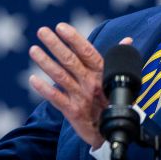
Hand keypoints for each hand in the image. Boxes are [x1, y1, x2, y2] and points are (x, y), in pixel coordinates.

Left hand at [29, 22, 131, 149]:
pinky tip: (33, 79)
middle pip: (71, 60)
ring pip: (61, 76)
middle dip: (55, 45)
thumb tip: (127, 40)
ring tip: (33, 50)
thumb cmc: (112, 101)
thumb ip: (116, 58)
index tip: (61, 26)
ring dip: (46, 62)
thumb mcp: (118, 79)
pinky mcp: (73, 112)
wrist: (112, 133)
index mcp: (102, 73)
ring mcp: (81, 97)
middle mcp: (91, 83)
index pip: (88, 51)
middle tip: (42, 31)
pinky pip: (56, 99)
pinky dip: (44, 89)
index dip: (74, 39)